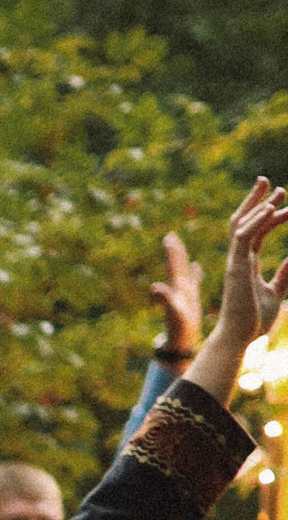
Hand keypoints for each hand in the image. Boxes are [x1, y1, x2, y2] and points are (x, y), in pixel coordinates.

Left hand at [155, 230, 203, 361]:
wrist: (181, 340)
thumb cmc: (178, 328)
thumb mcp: (173, 312)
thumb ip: (164, 299)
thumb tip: (154, 288)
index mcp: (176, 288)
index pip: (173, 266)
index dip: (172, 252)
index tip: (168, 237)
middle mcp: (179, 288)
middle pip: (176, 265)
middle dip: (174, 251)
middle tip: (169, 236)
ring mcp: (184, 293)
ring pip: (183, 271)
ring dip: (181, 258)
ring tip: (177, 244)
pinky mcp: (190, 300)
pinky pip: (193, 282)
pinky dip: (195, 273)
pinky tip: (196, 265)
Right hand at [193, 176, 287, 399]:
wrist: (240, 337)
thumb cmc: (254, 321)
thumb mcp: (276, 293)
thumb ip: (284, 275)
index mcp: (246, 264)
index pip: (256, 232)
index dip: (268, 215)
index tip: (283, 202)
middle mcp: (239, 258)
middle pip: (244, 222)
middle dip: (256, 200)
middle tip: (270, 182)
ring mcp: (236, 261)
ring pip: (242, 224)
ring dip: (257, 204)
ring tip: (273, 188)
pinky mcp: (236, 266)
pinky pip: (243, 237)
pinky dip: (256, 221)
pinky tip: (270, 209)